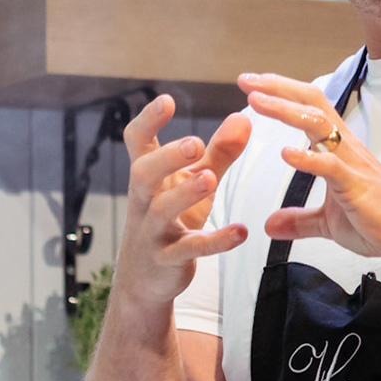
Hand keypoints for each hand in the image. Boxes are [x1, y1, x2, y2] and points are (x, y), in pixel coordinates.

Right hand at [112, 94, 251, 311]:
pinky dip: (215, 241)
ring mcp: (153, 232)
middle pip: (142, 173)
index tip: (166, 101)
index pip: (136, 143)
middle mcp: (144, 201)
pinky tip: (241, 232)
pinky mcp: (168, 260)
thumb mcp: (192, 184)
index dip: (147, 121)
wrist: (145, 280)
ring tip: (210, 178)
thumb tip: (243, 117)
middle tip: (194, 144)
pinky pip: (189, 250)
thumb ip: (218, 152)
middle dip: (166, 158)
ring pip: (161, 210)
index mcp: (148, 177)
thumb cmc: (170, 221)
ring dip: (185, 194)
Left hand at [237, 72, 380, 274]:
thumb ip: (299, 221)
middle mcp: (345, 148)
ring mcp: (352, 164)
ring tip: (257, 101)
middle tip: (247, 80)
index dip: (282, 93)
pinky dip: (307, 159)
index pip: (309, 109)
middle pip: (311, 103)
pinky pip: (331, 166)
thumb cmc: (380, 222)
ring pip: (318, 125)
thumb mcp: (329, 225)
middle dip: (278, 88)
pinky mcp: (357, 186)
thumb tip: (269, 224)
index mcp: (339, 150)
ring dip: (285, 110)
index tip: (253, 86)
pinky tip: (285, 153)